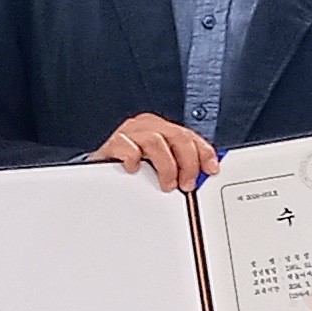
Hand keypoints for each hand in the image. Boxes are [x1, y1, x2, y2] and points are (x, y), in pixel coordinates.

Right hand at [92, 114, 216, 191]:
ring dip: (166, 166)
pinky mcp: (112, 143)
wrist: (100, 170)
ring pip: (156, 141)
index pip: (189, 135)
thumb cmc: (132, 169)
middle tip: (187, 184)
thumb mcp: (158, 164)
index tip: (211, 169)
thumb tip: (202, 175)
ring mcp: (129, 133)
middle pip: (177, 136)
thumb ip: (179, 163)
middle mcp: (147, 126)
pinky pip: (127, 147)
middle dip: (188, 163)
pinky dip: (134, 158)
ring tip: (167, 184)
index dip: (204, 152)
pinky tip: (136, 170)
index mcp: (161, 128)